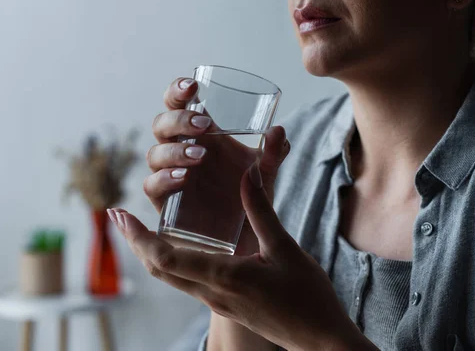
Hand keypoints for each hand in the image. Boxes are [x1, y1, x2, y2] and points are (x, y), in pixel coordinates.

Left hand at [109, 167, 375, 350]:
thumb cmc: (308, 297)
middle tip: (121, 216)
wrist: (320, 341)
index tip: (119, 214)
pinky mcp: (226, 305)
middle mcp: (212, 293)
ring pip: (171, 276)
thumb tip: (247, 174)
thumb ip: (261, 211)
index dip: (137, 236)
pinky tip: (182, 245)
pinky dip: (173, 260)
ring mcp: (217, 303)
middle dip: (135, 242)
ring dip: (152, 251)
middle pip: (158, 268)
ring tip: (145, 227)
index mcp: (224, 277)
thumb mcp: (285, 249)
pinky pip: (188, 281)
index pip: (165, 257)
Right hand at [144, 77, 289, 255]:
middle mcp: (181, 150)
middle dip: (178, 120)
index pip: (180, 104)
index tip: (193, 85)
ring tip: (200, 156)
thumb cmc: (251, 194)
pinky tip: (183, 179)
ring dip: (174, 151)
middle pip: (162, 124)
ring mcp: (170, 175)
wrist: (246, 235)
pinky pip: (152, 186)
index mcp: (202, 135)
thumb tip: (279, 130)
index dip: (178, 90)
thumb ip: (273, 153)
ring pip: (155, 153)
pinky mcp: (165, 202)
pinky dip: (164, 180)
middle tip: (204, 126)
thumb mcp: (266, 172)